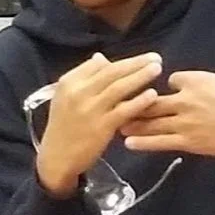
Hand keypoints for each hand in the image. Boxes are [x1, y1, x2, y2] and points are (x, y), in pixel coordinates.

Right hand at [35, 52, 162, 196]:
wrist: (57, 157)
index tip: (143, 57)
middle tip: (156, 58)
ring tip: (157, 69)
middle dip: (136, 63)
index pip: (98, 65)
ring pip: (118, 88)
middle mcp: (78, 93)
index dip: (124, 60)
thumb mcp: (66, 97)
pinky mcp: (101, 127)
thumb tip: (102, 57)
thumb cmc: (66, 125)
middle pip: (111, 72)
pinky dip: (138, 101)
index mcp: (69, 83)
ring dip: (140, 76)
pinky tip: (152, 95)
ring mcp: (90, 110)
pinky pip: (123, 110)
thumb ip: (85, 77)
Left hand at [120, 70, 214, 154]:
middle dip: (135, 102)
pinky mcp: (189, 142)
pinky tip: (129, 143)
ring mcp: (186, 123)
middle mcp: (186, 101)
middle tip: (120, 104)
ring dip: (132, 123)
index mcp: (197, 82)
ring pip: (151, 122)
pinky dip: (143, 142)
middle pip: (152, 101)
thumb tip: (189, 80)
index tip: (164, 87)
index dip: (164, 82)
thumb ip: (205, 79)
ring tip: (117, 123)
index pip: (170, 79)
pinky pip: (160, 142)